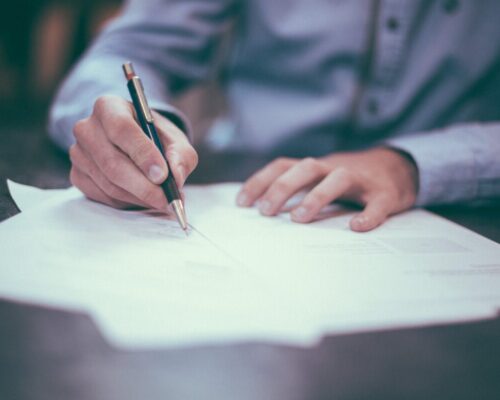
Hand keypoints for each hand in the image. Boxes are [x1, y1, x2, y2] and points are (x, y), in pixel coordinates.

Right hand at [69, 95, 197, 209]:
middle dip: (144, 186)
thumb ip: (180, 156)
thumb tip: (176, 178)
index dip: (143, 154)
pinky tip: (143, 198)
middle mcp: (87, 128)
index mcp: (109, 107)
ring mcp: (78, 153)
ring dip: (139, 197)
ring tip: (162, 200)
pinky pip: (103, 196)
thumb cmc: (156, 139)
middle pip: (112, 162)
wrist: (137, 145)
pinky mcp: (77, 175)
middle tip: (167, 199)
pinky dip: (127, 202)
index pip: (122, 129)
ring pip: (109, 184)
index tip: (162, 175)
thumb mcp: (175, 141)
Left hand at [237, 148, 417, 231]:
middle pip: (306, 168)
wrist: (398, 167)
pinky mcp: (385, 193)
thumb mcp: (321, 179)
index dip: (261, 181)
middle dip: (282, 187)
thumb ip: (298, 190)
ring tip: (299, 219)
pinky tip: (357, 227)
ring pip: (338, 179)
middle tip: (265, 212)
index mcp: (316, 167)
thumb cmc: (350, 179)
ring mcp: (361, 180)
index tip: (242, 203)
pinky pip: (377, 203)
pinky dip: (368, 215)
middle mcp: (335, 168)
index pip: (283, 166)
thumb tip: (263, 211)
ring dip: (316, 196)